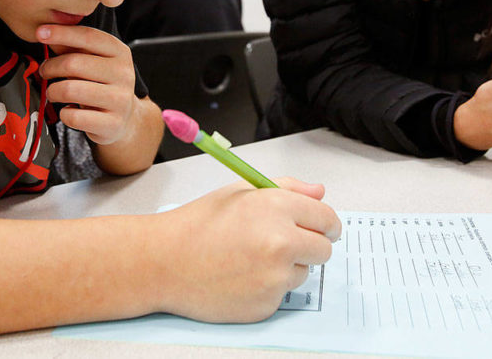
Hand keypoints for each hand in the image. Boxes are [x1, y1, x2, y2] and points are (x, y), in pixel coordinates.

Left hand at [36, 24, 137, 145]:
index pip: (89, 36)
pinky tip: (68, 110)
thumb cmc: (102, 85)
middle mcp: (124, 74)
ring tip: (53, 92)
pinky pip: (73, 116)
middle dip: (51, 67)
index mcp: (120, 52)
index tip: (40, 32)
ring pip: (70, 90)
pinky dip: (64, 114)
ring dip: (53, 91)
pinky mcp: (112, 123)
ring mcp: (120, 100)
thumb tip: (47, 32)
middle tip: (44, 71)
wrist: (124, 118)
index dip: (62, 33)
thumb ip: (72, 47)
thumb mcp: (93, 61)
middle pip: (74, 63)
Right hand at [154, 177, 340, 322]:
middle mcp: (281, 242)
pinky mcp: (266, 304)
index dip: (326, 223)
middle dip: (311, 245)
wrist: (164, 261)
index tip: (324, 228)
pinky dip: (268, 288)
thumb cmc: (198, 224)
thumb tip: (320, 192)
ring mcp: (275, 277)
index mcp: (277, 207)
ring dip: (288, 267)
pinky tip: (242, 277)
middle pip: (324, 249)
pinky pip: (282, 294)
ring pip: (304, 272)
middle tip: (286, 243)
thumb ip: (287, 188)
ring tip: (251, 258)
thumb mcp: (241, 192)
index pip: (327, 217)